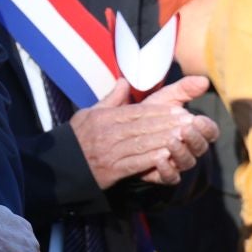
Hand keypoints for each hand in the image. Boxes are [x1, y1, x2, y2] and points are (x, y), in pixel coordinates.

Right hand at [69, 78, 218, 188]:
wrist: (61, 165)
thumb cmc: (78, 138)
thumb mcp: (89, 113)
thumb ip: (110, 99)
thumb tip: (124, 81)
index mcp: (103, 117)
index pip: (137, 112)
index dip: (160, 111)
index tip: (179, 109)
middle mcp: (107, 133)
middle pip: (143, 126)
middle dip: (168, 123)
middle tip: (189, 121)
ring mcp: (110, 152)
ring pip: (142, 143)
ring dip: (165, 140)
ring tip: (185, 137)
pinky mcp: (111, 170)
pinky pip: (135, 163)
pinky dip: (152, 159)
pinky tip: (167, 155)